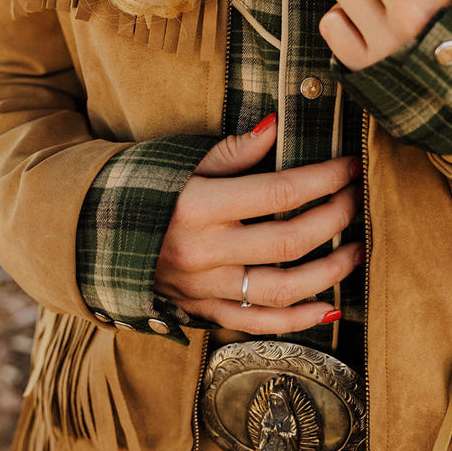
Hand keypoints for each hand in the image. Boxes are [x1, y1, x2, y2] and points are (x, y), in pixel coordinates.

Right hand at [155, 115, 362, 332]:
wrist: (93, 233)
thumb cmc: (144, 188)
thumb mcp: (182, 161)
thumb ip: (233, 149)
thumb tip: (277, 125)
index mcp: (200, 205)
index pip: (280, 191)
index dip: (324, 178)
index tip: (349, 166)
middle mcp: (206, 251)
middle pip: (290, 240)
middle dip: (335, 217)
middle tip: (357, 199)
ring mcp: (206, 287)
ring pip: (282, 289)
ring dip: (330, 271)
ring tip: (358, 250)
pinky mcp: (204, 310)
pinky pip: (259, 324)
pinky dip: (299, 320)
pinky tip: (330, 307)